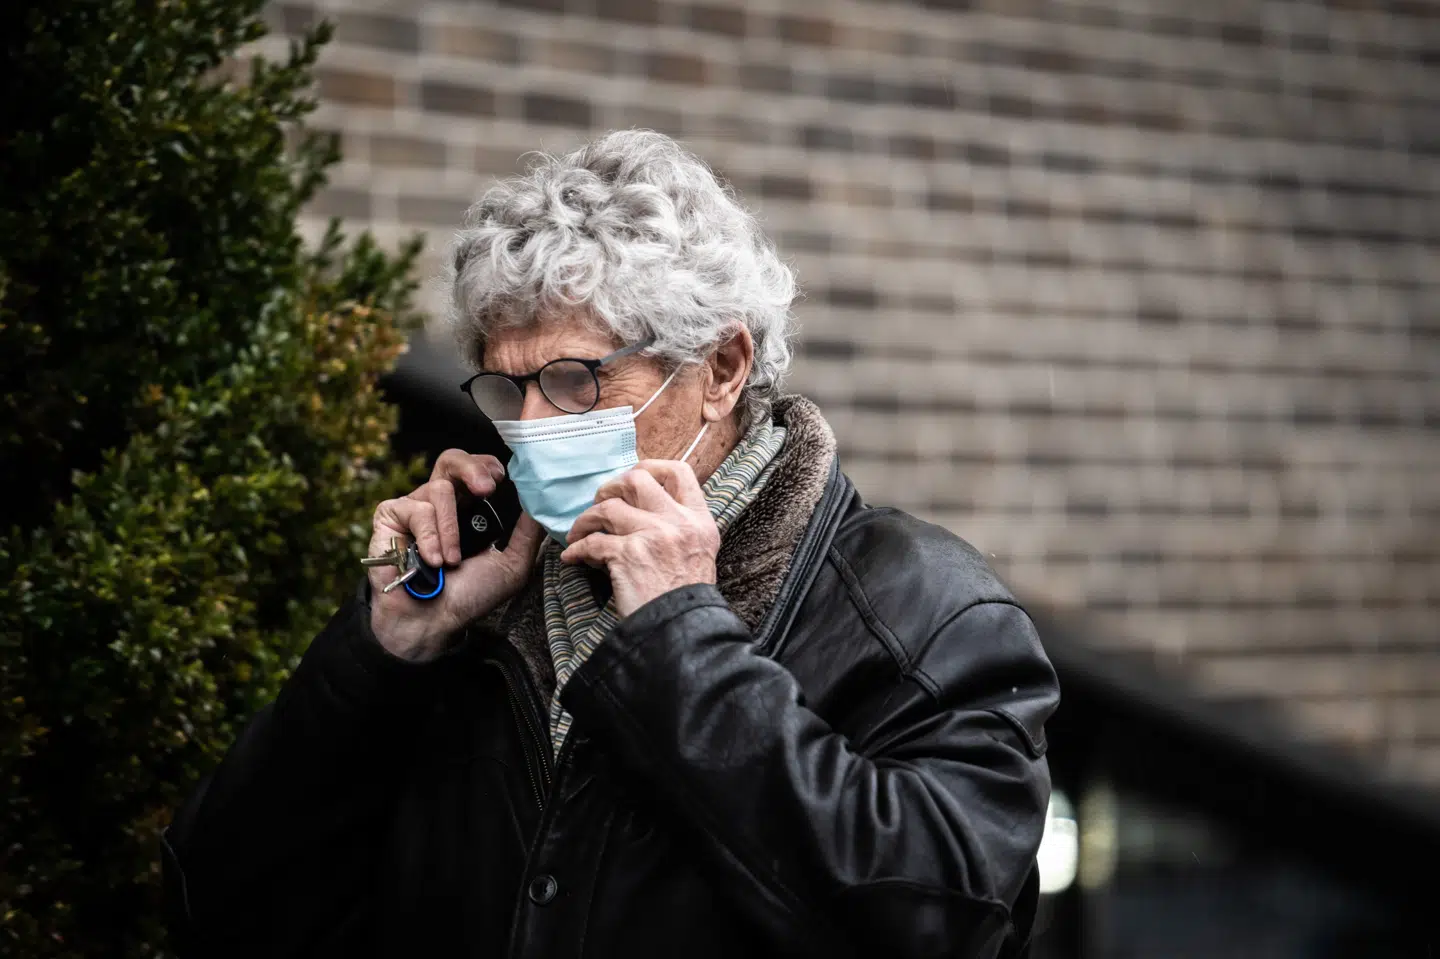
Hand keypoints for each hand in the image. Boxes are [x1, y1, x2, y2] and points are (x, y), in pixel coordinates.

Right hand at [368, 450, 544, 660]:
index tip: (501, 478)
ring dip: (451, 530)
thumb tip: (544, 503)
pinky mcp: (391, 517)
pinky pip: (416, 509)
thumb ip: (527, 534)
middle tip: (486, 488)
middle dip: (471, 468)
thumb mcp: (511, 565)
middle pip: (451, 460)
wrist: (432, 621)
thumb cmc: (469, 597)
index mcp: (468, 510)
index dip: (485, 465)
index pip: (475, 470)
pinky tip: (430, 560)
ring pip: (439, 489)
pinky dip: (429, 536)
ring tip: (451, 560)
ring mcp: (415, 509)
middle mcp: (441, 505)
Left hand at [561, 460, 719, 617]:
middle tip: (600, 504)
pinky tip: (573, 557)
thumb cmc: (685, 596)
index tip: (632, 480)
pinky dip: (577, 550)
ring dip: (586, 520)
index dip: (651, 467)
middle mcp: (677, 522)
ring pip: (608, 508)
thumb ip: (679, 527)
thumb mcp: (698, 552)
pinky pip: (592, 542)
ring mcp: (653, 535)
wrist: (682, 628)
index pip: (679, 472)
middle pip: (636, 480)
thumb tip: (638, 509)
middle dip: (610, 488)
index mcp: (698, 519)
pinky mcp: (628, 555)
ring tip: (578, 534)